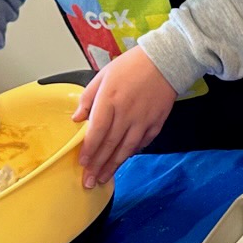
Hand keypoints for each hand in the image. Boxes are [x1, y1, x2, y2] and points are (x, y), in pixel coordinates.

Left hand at [72, 48, 176, 187]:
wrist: (165, 61)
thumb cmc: (132, 65)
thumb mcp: (103, 75)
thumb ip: (88, 98)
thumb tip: (77, 118)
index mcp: (110, 100)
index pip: (97, 131)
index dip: (89, 150)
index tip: (82, 163)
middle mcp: (126, 113)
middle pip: (109, 145)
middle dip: (98, 166)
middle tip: (89, 181)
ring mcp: (142, 120)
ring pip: (126, 149)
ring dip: (113, 166)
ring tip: (104, 179)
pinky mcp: (156, 123)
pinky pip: (142, 143)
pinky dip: (132, 153)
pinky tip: (123, 160)